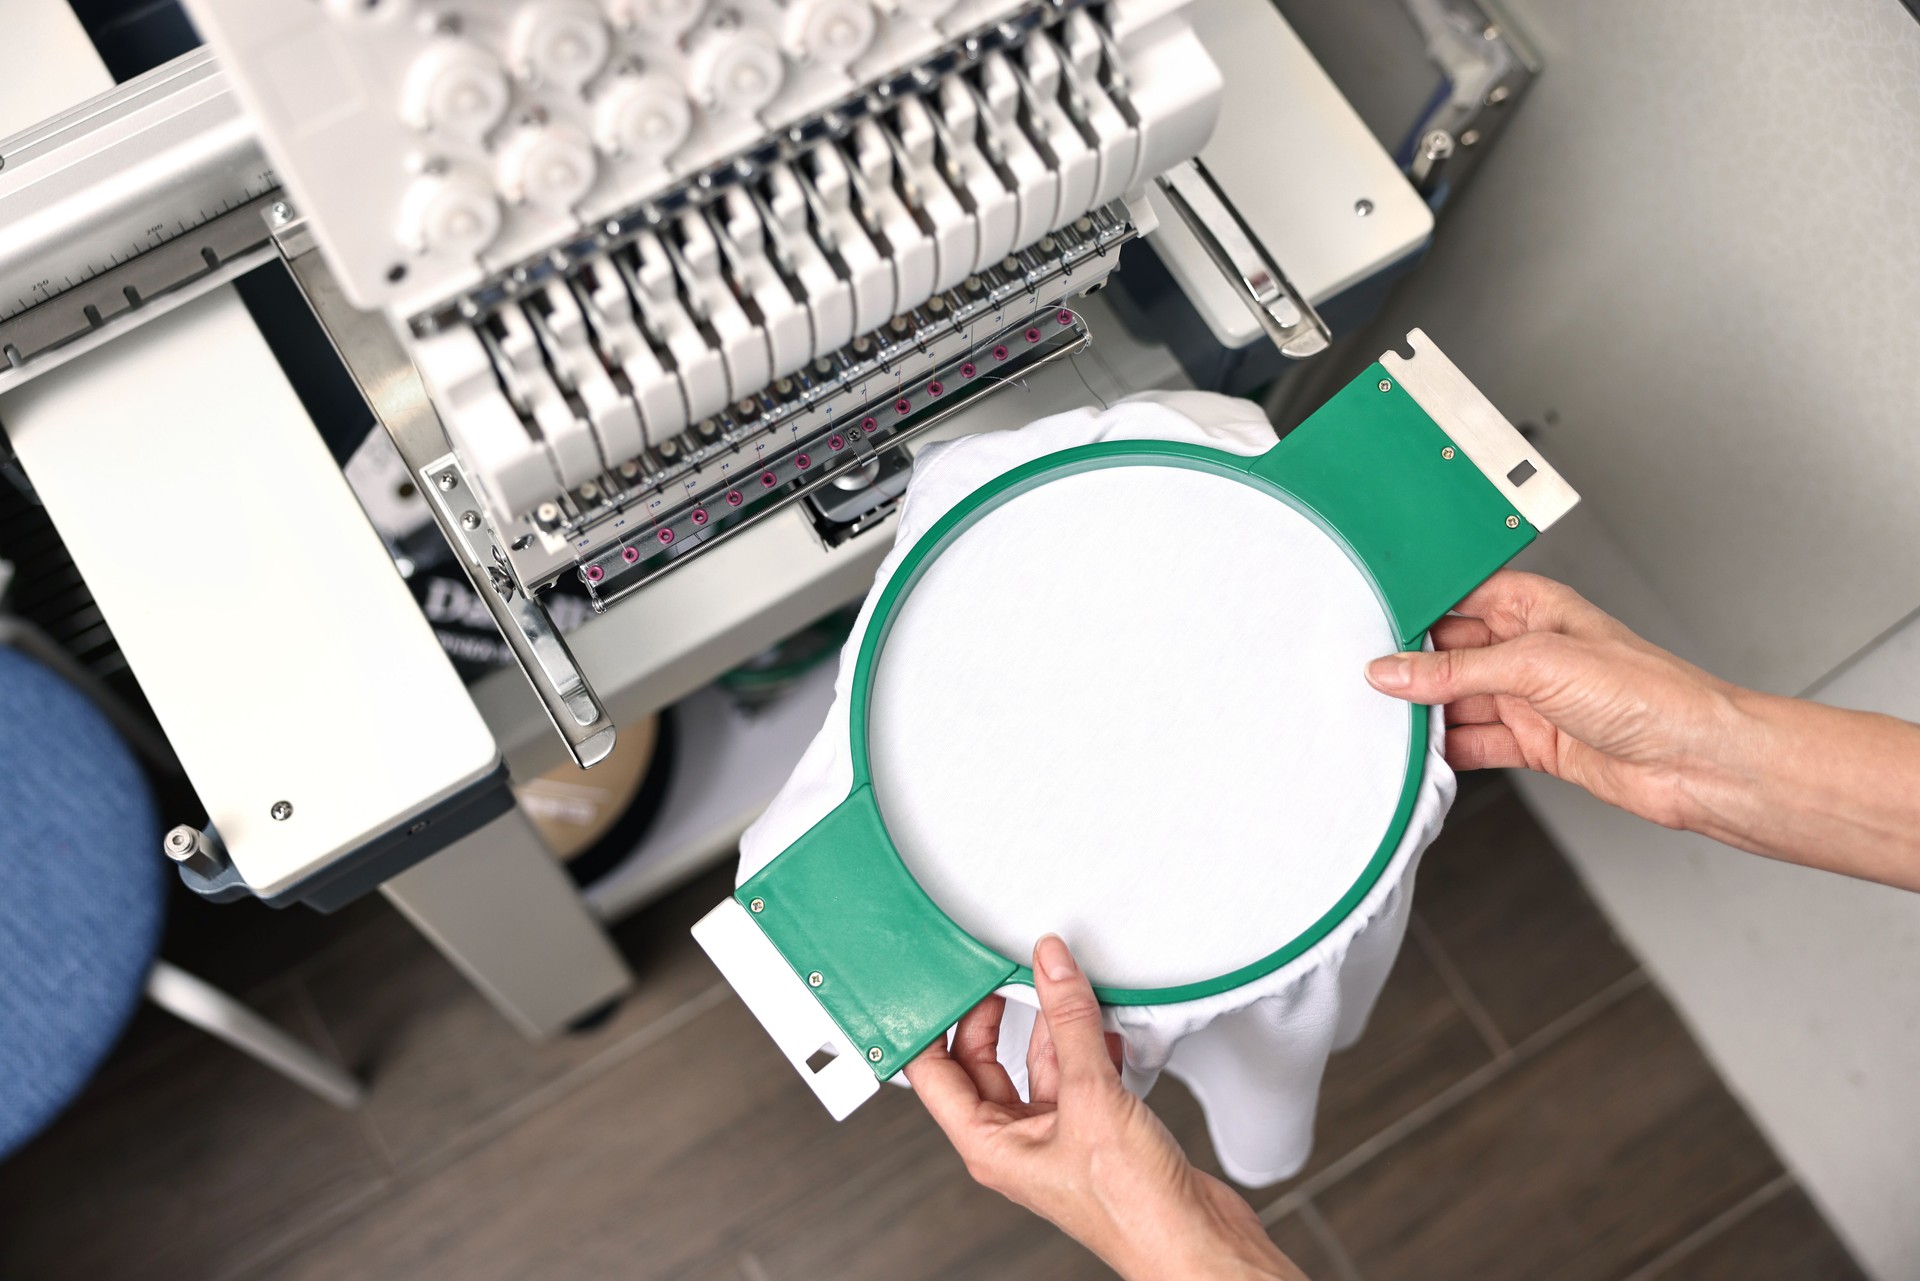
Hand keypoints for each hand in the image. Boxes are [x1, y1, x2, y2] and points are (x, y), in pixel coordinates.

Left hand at [904, 935, 1305, 1280]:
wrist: (1193, 1241)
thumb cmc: (1132, 1209)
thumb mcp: (1091, 1097)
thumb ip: (1069, 1025)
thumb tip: (1050, 969)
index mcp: (989, 1144)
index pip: (933, 1074)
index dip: (929, 1026)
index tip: (940, 982)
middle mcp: (1016, 1142)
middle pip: (983, 1063)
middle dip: (994, 1015)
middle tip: (1002, 972)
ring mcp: (1056, 1136)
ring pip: (1037, 1064)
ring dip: (1051, 1026)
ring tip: (1061, 984)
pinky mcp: (1096, 1131)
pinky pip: (1078, 1074)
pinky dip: (1088, 1045)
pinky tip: (1104, 1023)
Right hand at [1363, 570, 1744, 830]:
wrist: (1699, 762)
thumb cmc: (1652, 694)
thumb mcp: (1538, 665)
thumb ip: (1459, 670)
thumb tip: (1396, 671)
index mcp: (1534, 605)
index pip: (1455, 598)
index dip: (1413, 611)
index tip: (1367, 627)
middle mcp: (1529, 648)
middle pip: (1448, 653)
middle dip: (1409, 668)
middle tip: (1366, 680)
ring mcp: (1531, 697)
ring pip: (1456, 700)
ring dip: (1425, 714)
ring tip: (1384, 719)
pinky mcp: (1534, 742)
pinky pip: (1473, 741)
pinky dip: (1446, 750)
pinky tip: (1422, 753)